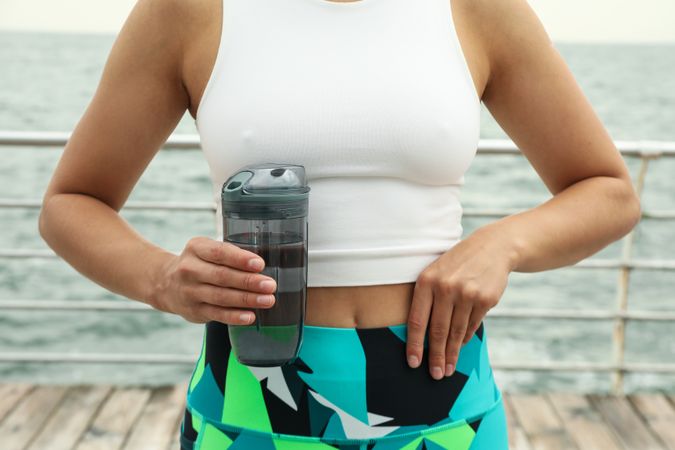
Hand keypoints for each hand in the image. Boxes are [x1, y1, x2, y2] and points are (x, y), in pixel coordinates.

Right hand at [151, 236, 276, 324]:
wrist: (165, 283)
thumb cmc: (199, 263)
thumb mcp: (207, 249)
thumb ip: (230, 254)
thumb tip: (261, 265)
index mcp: (196, 248)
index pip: (219, 252)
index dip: (240, 259)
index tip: (259, 264)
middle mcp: (189, 270)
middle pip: (222, 276)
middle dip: (248, 281)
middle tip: (270, 285)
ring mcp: (190, 292)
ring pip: (221, 297)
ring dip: (246, 299)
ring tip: (267, 300)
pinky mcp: (194, 311)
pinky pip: (217, 314)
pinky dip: (235, 316)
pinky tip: (250, 316)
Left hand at [406, 227, 516, 379]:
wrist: (492, 247)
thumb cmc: (456, 264)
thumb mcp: (436, 272)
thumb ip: (427, 298)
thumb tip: (421, 336)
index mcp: (426, 281)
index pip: (417, 320)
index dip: (415, 344)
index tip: (413, 363)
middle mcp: (445, 288)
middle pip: (437, 331)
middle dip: (435, 356)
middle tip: (435, 375)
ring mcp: (466, 294)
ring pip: (456, 332)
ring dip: (451, 354)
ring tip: (448, 369)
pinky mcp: (485, 300)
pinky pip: (471, 326)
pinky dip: (465, 338)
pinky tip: (460, 347)